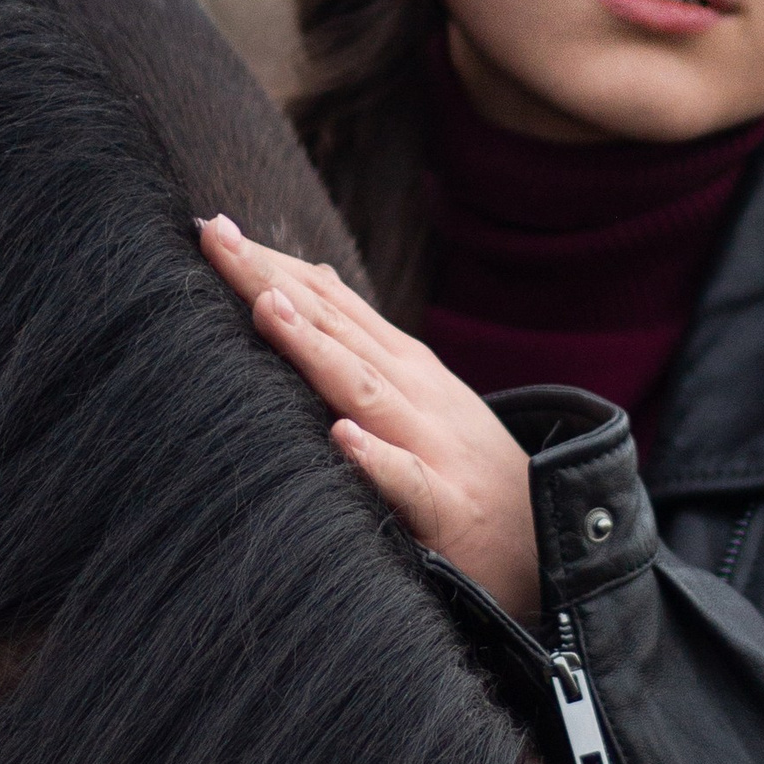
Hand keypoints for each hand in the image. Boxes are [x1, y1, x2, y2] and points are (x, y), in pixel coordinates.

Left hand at [198, 216, 540, 620]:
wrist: (552, 535)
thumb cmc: (466, 464)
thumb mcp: (419, 390)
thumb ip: (362, 341)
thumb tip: (308, 280)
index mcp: (402, 364)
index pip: (329, 301)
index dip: (272, 264)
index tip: (212, 229)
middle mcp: (414, 392)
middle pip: (334, 328)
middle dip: (272, 282)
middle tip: (215, 237)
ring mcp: (432, 445)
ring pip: (364, 390)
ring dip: (316, 349)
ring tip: (267, 309)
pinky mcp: (447, 508)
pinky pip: (408, 482)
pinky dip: (376, 459)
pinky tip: (342, 438)